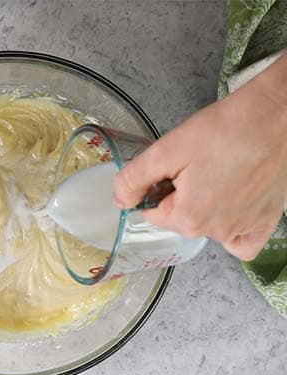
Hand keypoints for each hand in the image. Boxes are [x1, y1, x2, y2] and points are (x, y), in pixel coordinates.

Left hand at [113, 65, 286, 260]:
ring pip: (209, 228)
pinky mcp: (267, 220)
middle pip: (181, 219)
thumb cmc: (224, 129)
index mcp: (188, 218)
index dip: (158, 188)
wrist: (275, 114)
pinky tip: (233, 212)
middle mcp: (216, 231)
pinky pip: (243, 243)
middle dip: (182, 197)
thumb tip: (119, 201)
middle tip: (199, 165)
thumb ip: (134, 178)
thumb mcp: (166, 149)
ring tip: (220, 175)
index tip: (174, 167)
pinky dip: (235, 233)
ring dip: (206, 208)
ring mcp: (243, 228)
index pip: (153, 212)